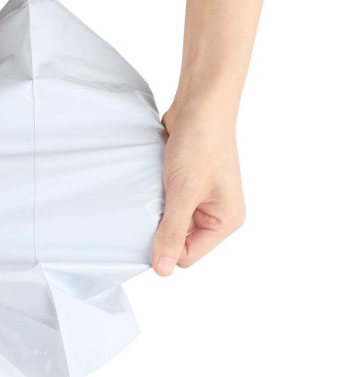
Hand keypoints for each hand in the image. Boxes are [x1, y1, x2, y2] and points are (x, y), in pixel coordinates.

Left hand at [151, 97, 245, 275]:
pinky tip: (156, 184)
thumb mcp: (184, 192)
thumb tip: (162, 271)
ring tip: (159, 189)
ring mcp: (202, 201)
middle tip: (157, 203)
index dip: (167, 246)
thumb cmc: (201, 144)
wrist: (199, 106)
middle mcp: (217, 215)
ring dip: (159, 212)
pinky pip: (168, 207)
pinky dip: (158, 200)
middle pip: (180, 242)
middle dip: (163, 227)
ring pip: (171, 224)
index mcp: (226, 221)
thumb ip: (172, 232)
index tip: (151, 226)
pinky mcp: (187, 188)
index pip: (188, 256)